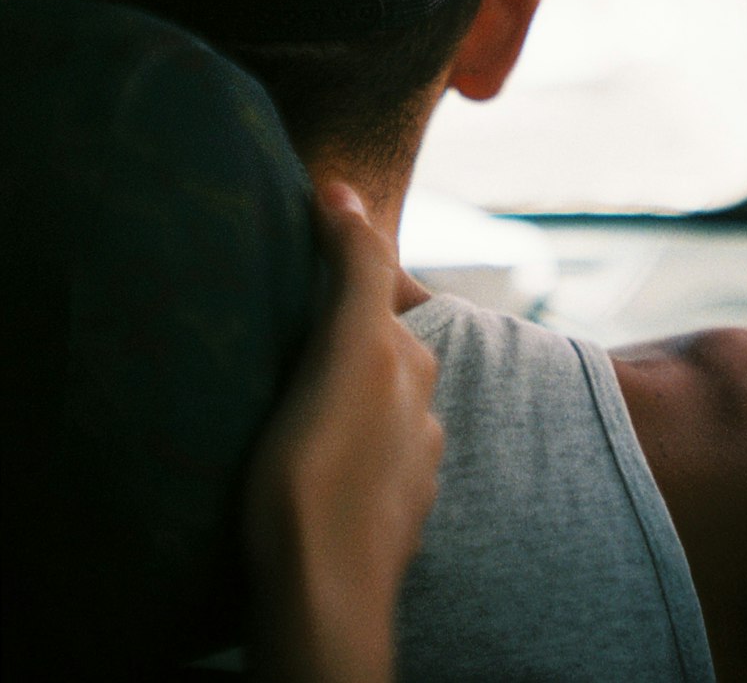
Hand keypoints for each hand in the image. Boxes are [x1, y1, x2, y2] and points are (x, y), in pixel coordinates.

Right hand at [245, 182, 443, 682]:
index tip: (298, 244)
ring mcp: (411, 464)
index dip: (335, 261)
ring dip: (346, 396)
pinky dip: (349, 446)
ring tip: (293, 407)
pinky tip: (317, 461)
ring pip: (375, 404)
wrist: (323, 600)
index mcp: (405, 360)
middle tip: (284, 342)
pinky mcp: (397, 511)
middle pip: (376, 344)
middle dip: (339, 335)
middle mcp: (421, 404)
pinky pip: (370, 458)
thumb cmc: (312, 474)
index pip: (371, 284)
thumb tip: (348, 187)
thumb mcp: (342, 352)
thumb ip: (356, 269)